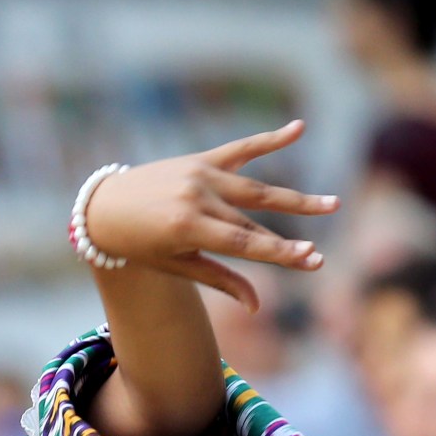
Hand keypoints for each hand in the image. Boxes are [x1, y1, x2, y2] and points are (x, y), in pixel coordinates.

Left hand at [80, 122, 338, 308]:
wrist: (104, 206)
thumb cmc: (140, 246)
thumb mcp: (175, 266)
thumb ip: (219, 279)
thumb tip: (257, 307)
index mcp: (185, 228)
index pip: (243, 243)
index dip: (279, 253)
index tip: (313, 259)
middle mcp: (194, 197)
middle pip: (253, 218)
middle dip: (291, 232)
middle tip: (324, 243)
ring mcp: (198, 174)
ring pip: (254, 189)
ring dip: (293, 198)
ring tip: (331, 204)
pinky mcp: (199, 159)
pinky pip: (240, 148)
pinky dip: (270, 139)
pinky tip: (299, 128)